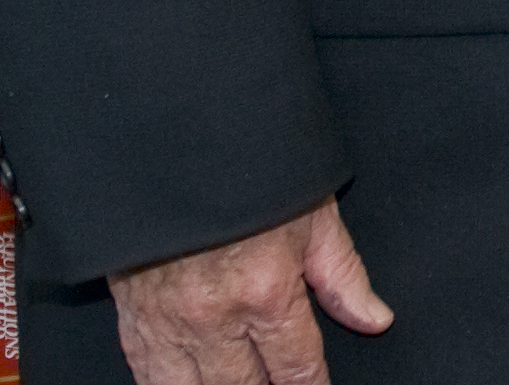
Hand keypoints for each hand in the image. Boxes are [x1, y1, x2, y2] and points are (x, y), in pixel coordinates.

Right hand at [110, 199, 391, 384]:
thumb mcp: (312, 214)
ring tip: (240, 384)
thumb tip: (374, 319)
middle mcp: (215, 319)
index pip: (297, 368)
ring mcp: (168, 325)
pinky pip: (149, 378)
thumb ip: (342, 275)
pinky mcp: (134, 322)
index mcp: (266, 292)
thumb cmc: (249, 173)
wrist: (175, 148)